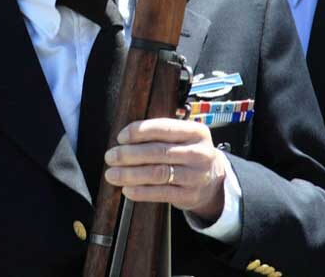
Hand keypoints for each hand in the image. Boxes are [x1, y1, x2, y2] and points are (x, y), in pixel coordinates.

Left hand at [103, 117, 225, 222]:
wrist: (213, 179)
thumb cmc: (188, 152)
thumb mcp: (183, 136)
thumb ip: (160, 133)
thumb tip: (125, 139)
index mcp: (196, 132)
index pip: (164, 128)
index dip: (140, 131)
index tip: (121, 137)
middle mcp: (199, 153)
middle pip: (159, 152)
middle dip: (130, 154)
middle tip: (111, 156)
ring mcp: (196, 176)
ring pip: (158, 173)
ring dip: (131, 174)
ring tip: (113, 174)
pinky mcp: (190, 195)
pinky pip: (161, 193)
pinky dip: (141, 192)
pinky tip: (127, 189)